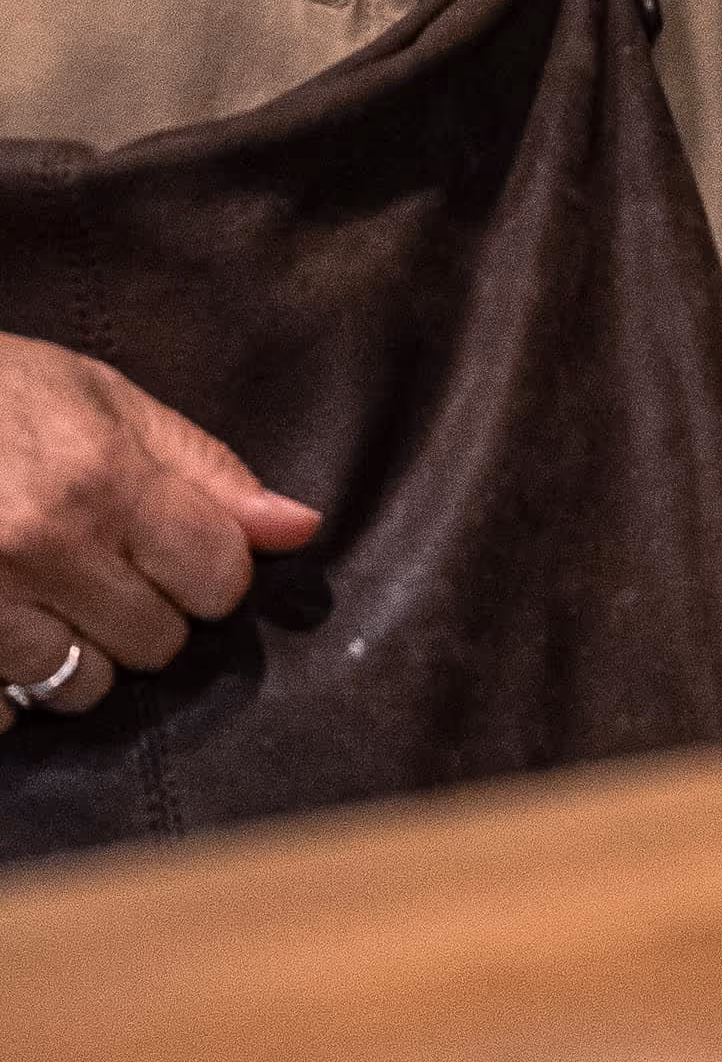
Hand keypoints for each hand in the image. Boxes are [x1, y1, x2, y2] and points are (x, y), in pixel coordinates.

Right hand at [0, 332, 317, 718]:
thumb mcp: (105, 400)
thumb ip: (205, 470)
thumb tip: (299, 529)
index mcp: (102, 480)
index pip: (218, 578)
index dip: (213, 569)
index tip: (184, 550)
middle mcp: (44, 550)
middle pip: (155, 644)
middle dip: (145, 610)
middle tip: (103, 564)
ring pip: (81, 688)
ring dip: (78, 653)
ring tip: (47, 595)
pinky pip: (3, 715)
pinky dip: (8, 687)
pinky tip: (2, 629)